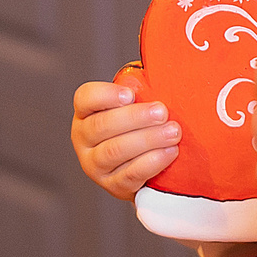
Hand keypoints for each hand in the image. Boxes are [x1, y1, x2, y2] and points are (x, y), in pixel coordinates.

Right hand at [71, 77, 178, 199]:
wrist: (149, 167)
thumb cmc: (144, 125)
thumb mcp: (139, 102)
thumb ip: (145, 86)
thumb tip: (166, 71)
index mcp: (86, 112)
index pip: (85, 98)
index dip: (106, 95)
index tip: (131, 94)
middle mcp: (83, 138)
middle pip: (101, 126)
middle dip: (135, 117)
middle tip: (162, 112)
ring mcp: (94, 165)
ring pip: (114, 151)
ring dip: (147, 139)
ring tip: (173, 132)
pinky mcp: (112, 186)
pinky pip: (130, 175)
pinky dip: (151, 163)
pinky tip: (169, 152)